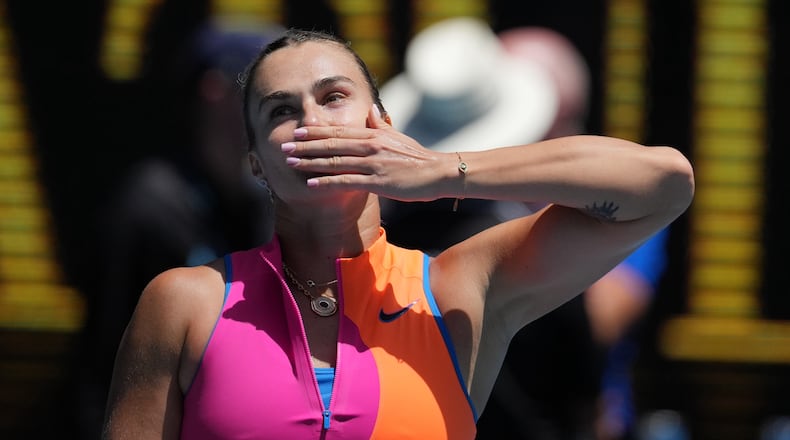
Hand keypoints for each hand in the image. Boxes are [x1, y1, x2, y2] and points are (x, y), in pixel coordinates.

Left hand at [282, 105, 455, 201]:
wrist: (439, 172)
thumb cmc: (418, 157)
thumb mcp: (398, 136)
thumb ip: (381, 124)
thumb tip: (371, 109)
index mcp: (374, 134)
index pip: (339, 131)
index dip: (316, 132)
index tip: (297, 132)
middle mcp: (370, 146)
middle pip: (332, 143)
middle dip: (305, 146)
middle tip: (284, 147)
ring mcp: (373, 163)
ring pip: (335, 160)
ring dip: (310, 162)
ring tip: (290, 163)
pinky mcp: (378, 181)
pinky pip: (346, 181)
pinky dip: (327, 182)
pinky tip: (311, 184)